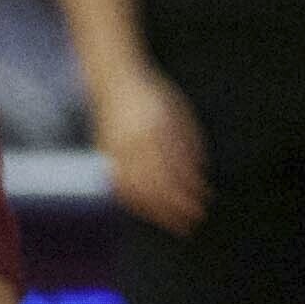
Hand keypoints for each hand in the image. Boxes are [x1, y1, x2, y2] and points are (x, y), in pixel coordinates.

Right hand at [92, 58, 210, 232]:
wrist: (113, 80)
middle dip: (173, 210)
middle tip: (191, 222)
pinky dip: (133, 201)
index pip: (172, 174)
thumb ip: (189, 149)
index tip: (201, 210)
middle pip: (153, 187)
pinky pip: (117, 185)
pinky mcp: (103, 154)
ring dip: (154, 211)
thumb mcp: (180, 117)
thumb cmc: (153, 96)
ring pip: (133, 190)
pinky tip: (148, 210)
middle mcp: (131, 142)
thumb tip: (198, 183)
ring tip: (172, 223)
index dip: (186, 197)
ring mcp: (114, 149)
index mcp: (154, 131)